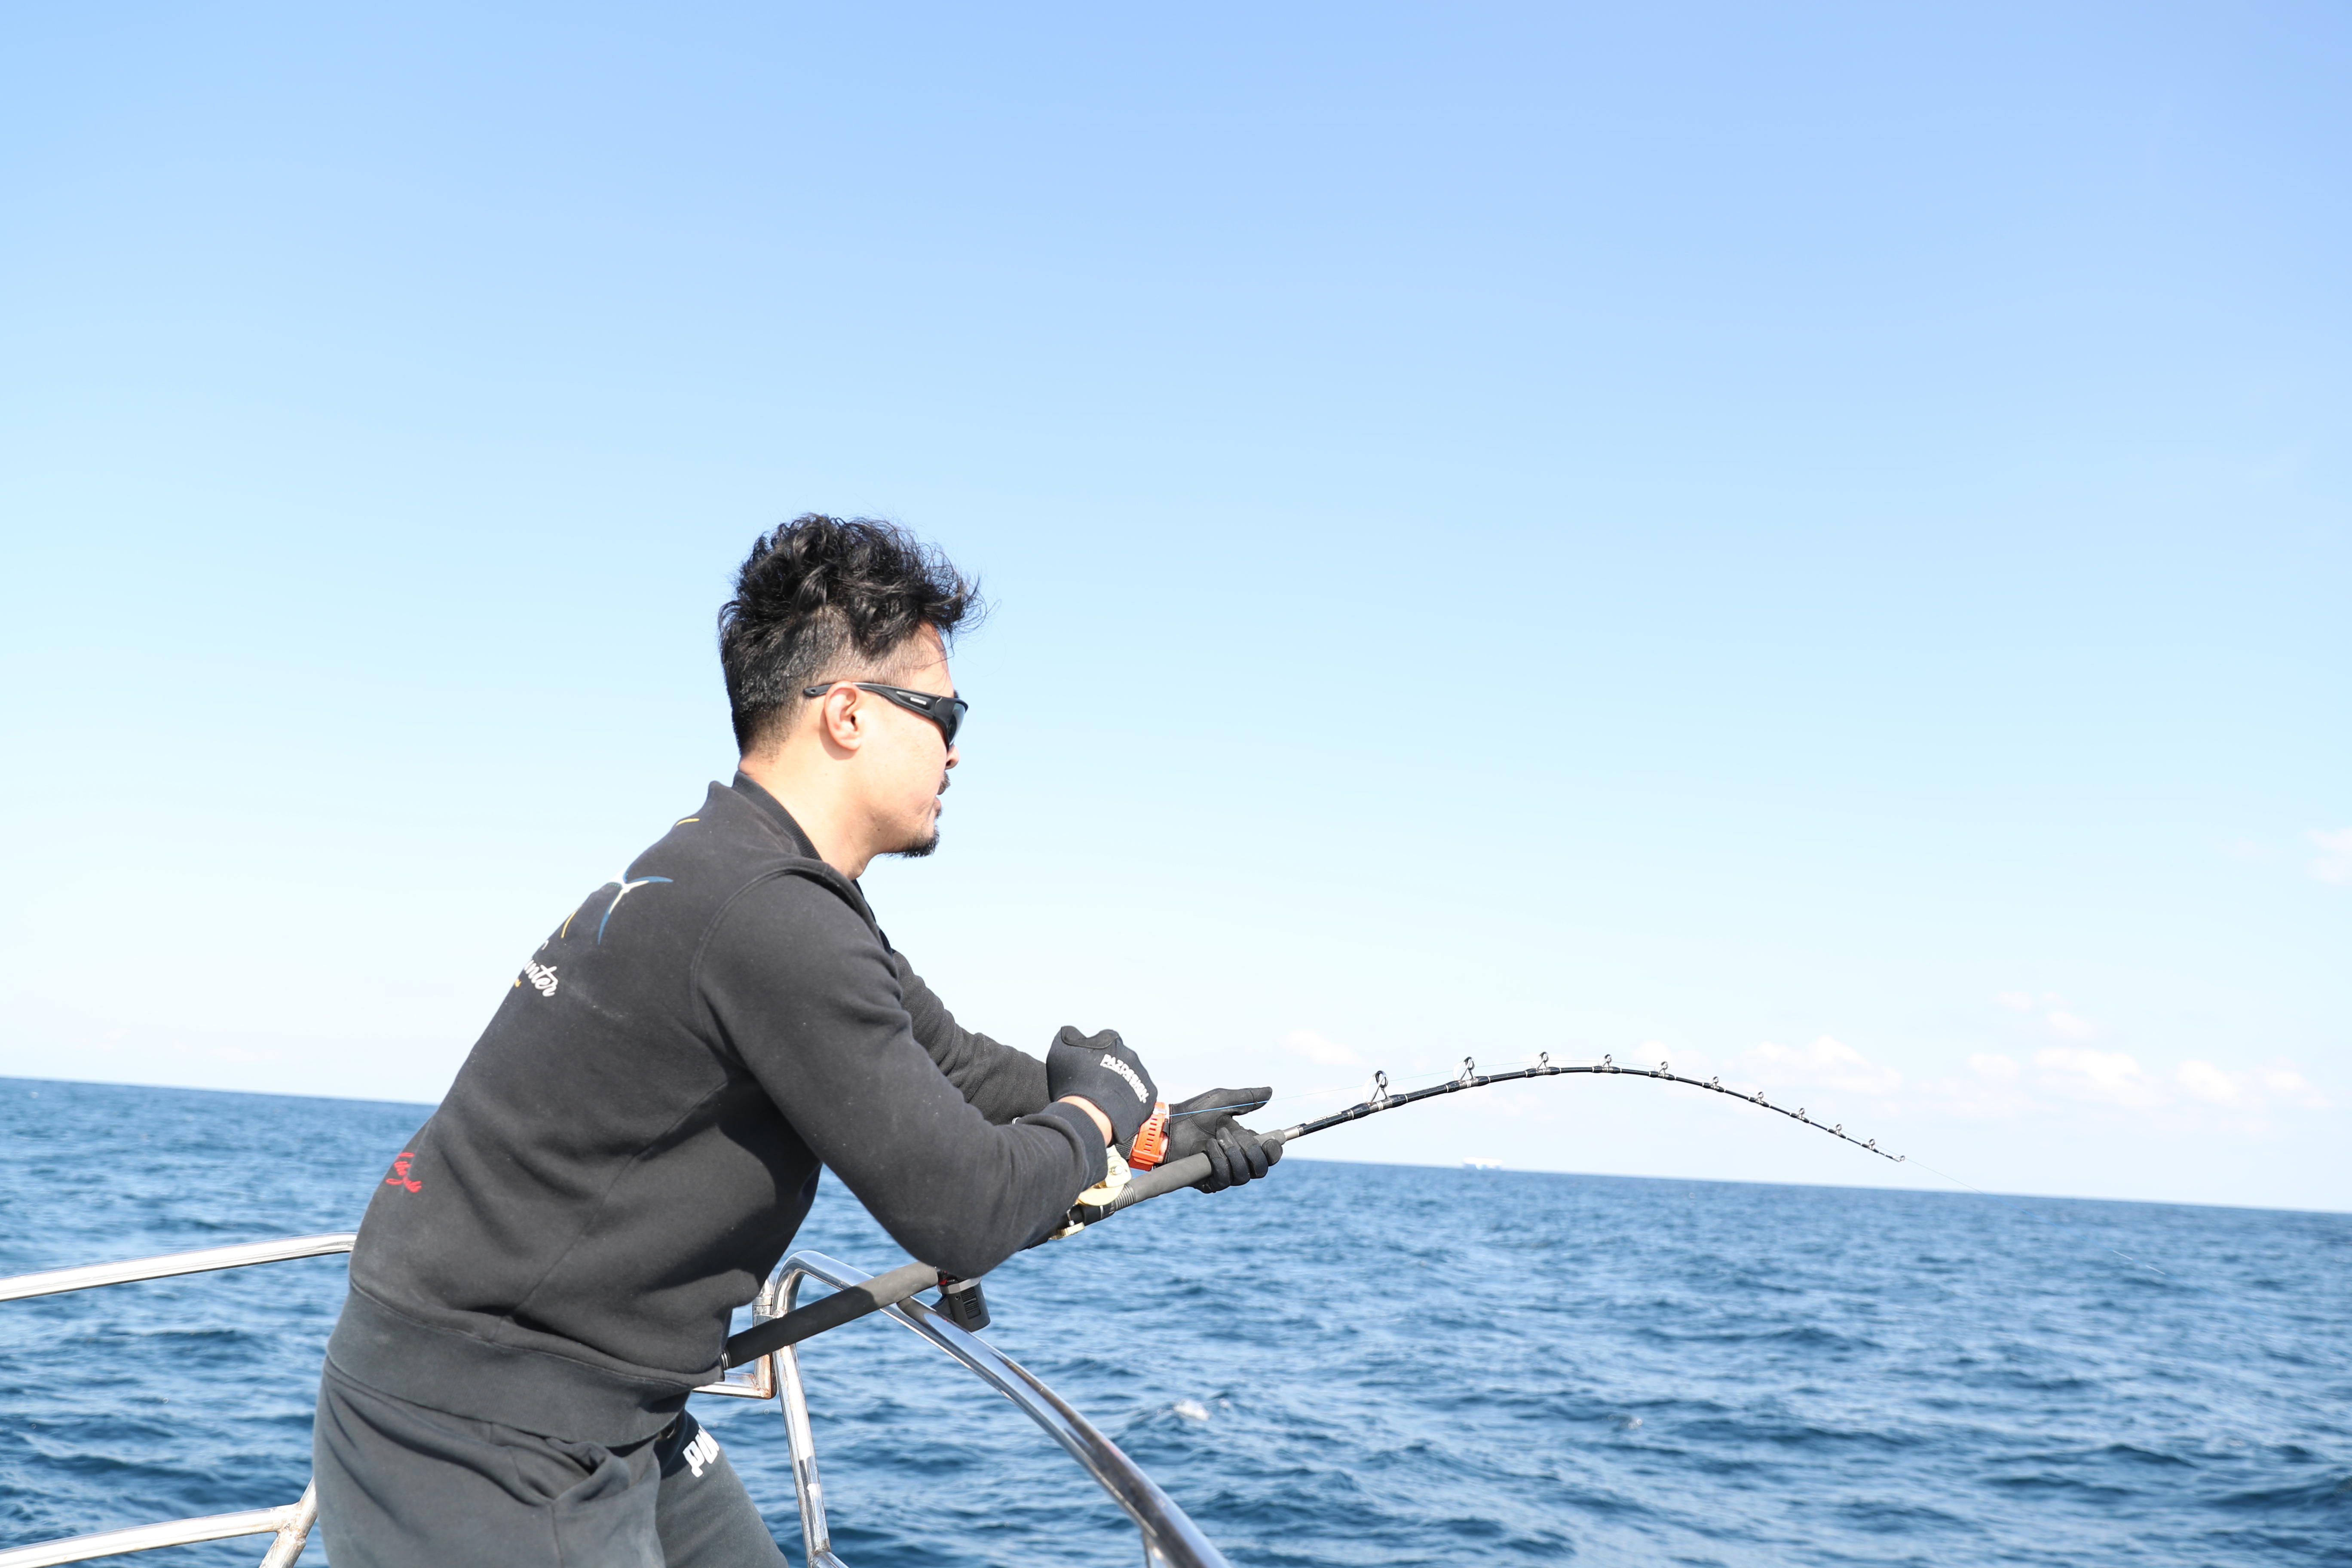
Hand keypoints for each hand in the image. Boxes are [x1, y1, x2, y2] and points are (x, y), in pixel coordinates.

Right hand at [1044, 1027, 1157, 1150]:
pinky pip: (1140, 1094)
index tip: (1087, 1066)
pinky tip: (1117, 1106)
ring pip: (1131, 1076)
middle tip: (1096, 1083)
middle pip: (1120, 1057)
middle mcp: (1130, 1054)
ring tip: (1106, 1098)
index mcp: (1111, 1040)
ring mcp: (1141, 1074)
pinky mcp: (1149, 1094)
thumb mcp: (1061, 1049)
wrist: (1090, 1114)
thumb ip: (1069, 1036)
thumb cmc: (1074, 1083)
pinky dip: (1131, 1099)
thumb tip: (1072, 1032)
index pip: (1104, 1040)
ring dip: (1121, 1084)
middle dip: (1111, 1068)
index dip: (1094, 1052)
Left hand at [1163, 1086, 1282, 1191]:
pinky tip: (1209, 1147)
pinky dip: (1219, 1161)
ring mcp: (1224, 1173)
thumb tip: (1270, 1091)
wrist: (1168, 1127)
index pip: (1268, 1156)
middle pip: (1261, 1169)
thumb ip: (1246, 1098)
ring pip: (1244, 1176)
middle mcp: (1237, 1161)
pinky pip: (1224, 1179)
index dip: (1274, 1151)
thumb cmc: (1193, 1113)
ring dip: (1234, 1154)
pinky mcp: (1210, 1182)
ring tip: (1217, 1137)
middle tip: (1237, 1134)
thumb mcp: (1221, 1100)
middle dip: (1253, 1151)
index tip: (1270, 1141)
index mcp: (1243, 1143)